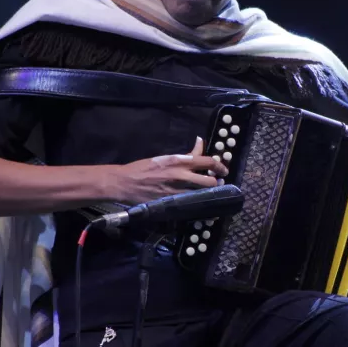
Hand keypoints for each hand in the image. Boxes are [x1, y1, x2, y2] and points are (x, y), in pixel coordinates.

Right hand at [108, 137, 228, 204]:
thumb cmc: (144, 168)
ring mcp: (177, 192)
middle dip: (215, 183)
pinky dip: (197, 204)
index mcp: (179, 161)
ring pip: (202, 195)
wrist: (125, 183)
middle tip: (216, 184)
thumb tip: (199, 143)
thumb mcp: (166, 157)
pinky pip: (190, 205)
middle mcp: (180, 176)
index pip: (207, 161)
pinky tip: (197, 204)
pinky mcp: (171, 204)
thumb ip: (186, 155)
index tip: (223, 169)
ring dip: (208, 194)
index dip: (219, 165)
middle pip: (209, 181)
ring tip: (207, 194)